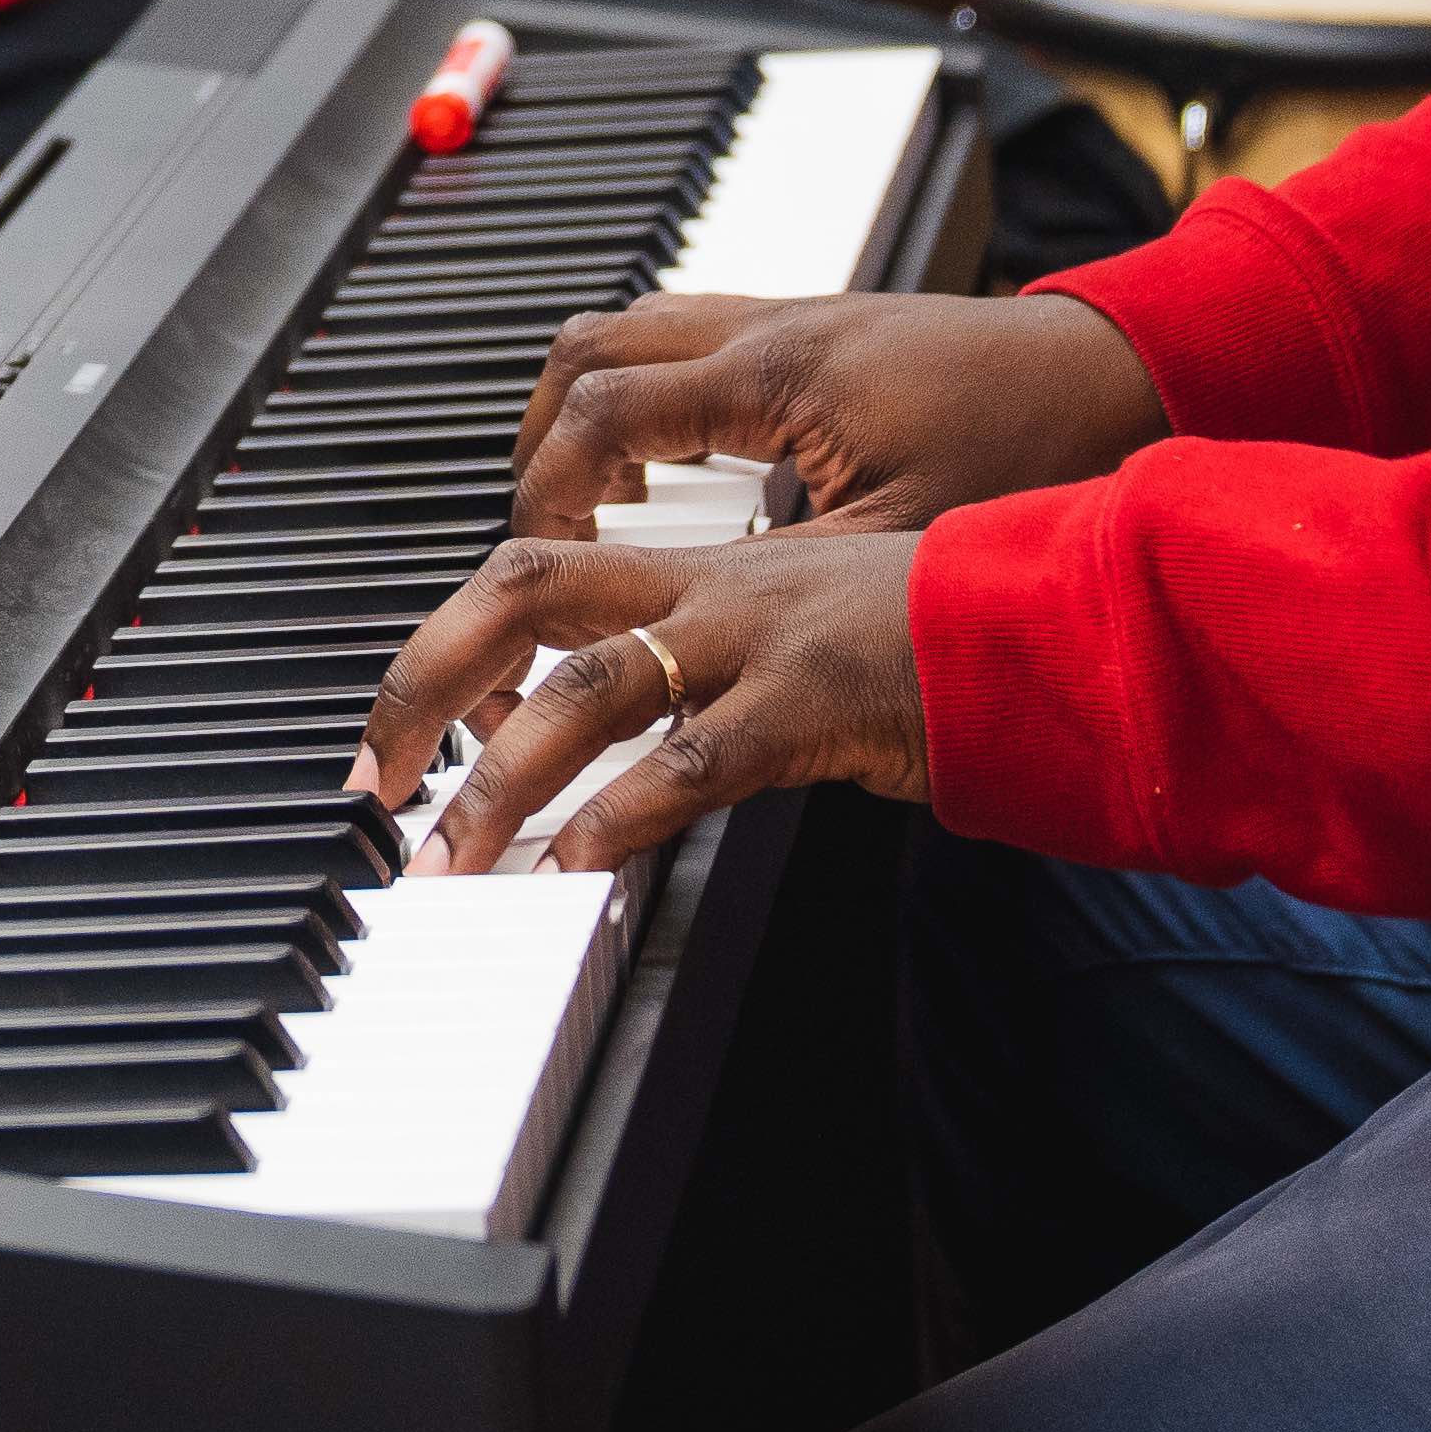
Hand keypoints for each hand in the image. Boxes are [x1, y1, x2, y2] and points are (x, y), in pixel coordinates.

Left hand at [350, 528, 932, 879]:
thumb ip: (714, 674)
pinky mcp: (816, 703)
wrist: (1054, 619)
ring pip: (590, 688)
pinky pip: (697, 759)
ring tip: (454, 861)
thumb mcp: (804, 632)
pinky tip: (579, 866)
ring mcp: (761, 639)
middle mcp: (714, 585)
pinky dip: (625, 814)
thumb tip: (625, 751)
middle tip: (375, 779)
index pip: (538, 573)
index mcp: (704, 565)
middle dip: (427, 680)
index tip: (408, 731)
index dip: (455, 643)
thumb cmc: (937, 639)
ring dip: (504, 780)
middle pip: (524, 590)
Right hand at [506, 288, 1170, 542]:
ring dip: (583, 412)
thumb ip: (781, 588)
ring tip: (580, 503)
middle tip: (535, 536)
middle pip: (584, 351)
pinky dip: (644, 392)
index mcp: (775, 374)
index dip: (549, 496)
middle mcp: (767, 326)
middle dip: (539, 447)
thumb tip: (694, 651)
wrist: (1119, 374)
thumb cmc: (1032, 449)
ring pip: (628, 328)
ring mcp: (789, 313)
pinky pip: (683, 334)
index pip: (601, 416)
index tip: (540, 567)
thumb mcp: (900, 546)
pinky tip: (665, 462)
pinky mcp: (816, 324)